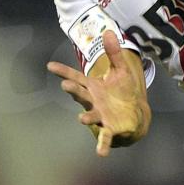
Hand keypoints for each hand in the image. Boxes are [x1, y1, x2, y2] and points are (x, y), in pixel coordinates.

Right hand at [46, 30, 150, 155]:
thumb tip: (109, 31)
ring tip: (81, 119)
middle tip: (65, 86)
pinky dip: (102, 145)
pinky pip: (104, 137)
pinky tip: (100, 153)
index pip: (75, 78)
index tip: (49, 66)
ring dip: (86, 118)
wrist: (133, 113)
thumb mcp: (120, 70)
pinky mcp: (110, 128)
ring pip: (90, 116)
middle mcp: (93, 102)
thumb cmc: (122, 92)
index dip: (63, 72)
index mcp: (93, 87)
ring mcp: (100, 116)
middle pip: (81, 95)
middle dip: (74, 91)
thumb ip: (114, 53)